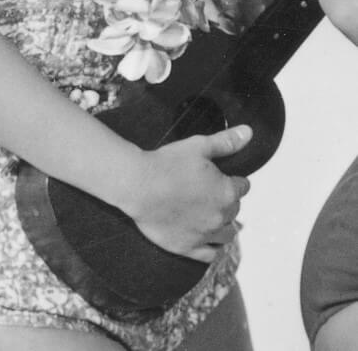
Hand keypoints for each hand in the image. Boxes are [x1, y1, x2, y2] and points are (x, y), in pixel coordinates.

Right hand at [123, 124, 251, 260]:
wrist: (138, 184)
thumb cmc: (166, 163)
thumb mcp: (197, 146)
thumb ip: (226, 142)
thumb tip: (249, 132)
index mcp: (227, 191)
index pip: (242, 187)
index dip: (233, 180)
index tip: (221, 177)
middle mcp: (222, 216)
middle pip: (234, 210)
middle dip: (226, 201)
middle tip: (208, 193)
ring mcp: (206, 234)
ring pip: (227, 234)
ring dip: (223, 225)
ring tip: (209, 216)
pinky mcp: (189, 247)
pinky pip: (211, 254)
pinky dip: (212, 248)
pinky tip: (206, 239)